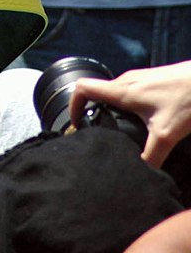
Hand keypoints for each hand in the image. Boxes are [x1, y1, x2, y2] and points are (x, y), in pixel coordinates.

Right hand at [69, 61, 190, 167]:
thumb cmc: (186, 101)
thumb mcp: (167, 135)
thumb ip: (151, 157)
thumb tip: (139, 175)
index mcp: (122, 91)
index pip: (83, 88)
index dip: (72, 104)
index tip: (76, 122)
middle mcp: (126, 80)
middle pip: (97, 91)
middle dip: (91, 110)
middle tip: (97, 133)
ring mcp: (139, 78)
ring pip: (114, 92)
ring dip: (109, 107)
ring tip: (118, 129)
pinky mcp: (150, 79)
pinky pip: (128, 90)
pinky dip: (124, 105)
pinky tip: (141, 121)